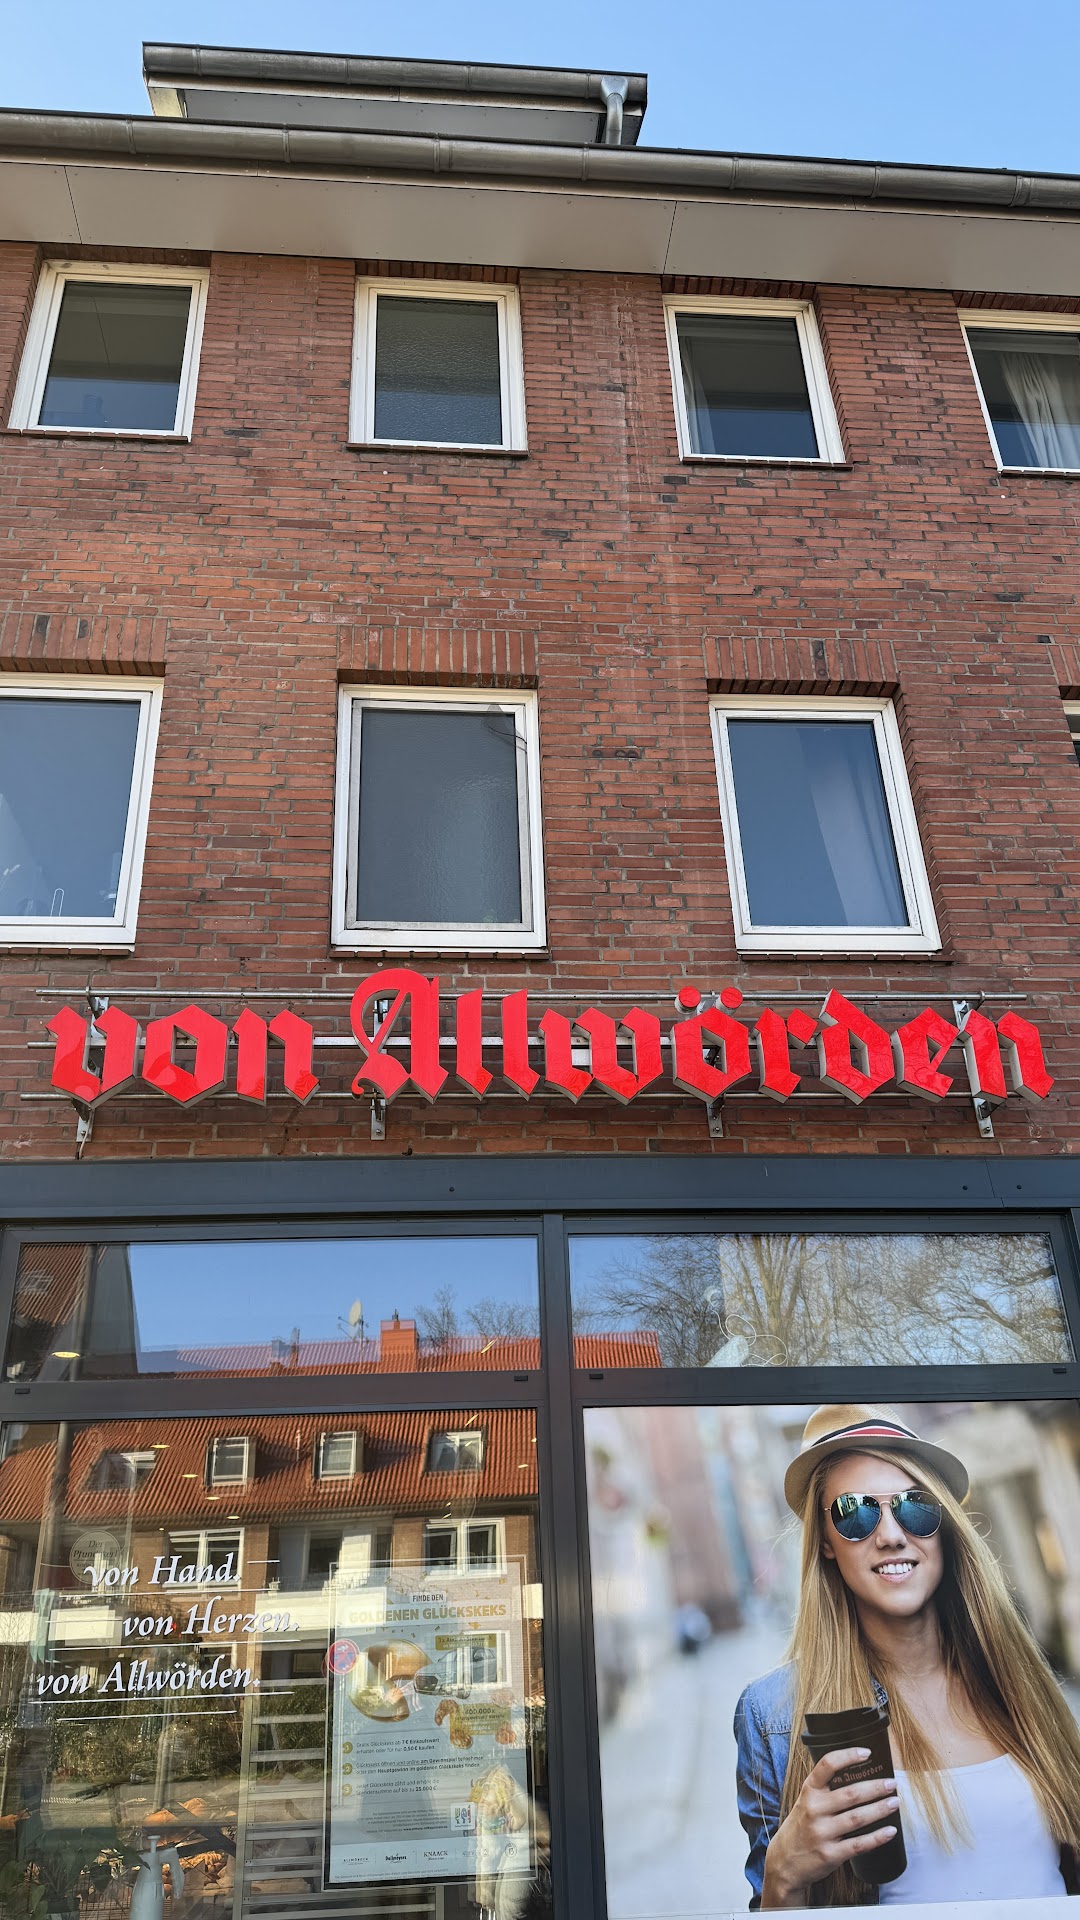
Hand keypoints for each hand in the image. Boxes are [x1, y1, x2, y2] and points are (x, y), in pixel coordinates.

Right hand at [760, 1748, 899, 1909]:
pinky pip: (859, 1844)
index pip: (827, 1765)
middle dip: (875, 1788)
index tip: (867, 1753)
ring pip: (857, 1818)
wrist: (784, 1863)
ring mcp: (822, 1833)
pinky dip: (877, 1838)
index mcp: (808, 1791)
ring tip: (894, 1802)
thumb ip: (825, 1790)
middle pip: (850, 1794)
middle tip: (892, 1783)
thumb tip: (858, 1775)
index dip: (848, 1756)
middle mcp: (814, 1809)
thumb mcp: (805, 1802)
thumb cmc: (800, 1827)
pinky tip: (890, 1831)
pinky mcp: (830, 1854)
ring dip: (880, 1809)